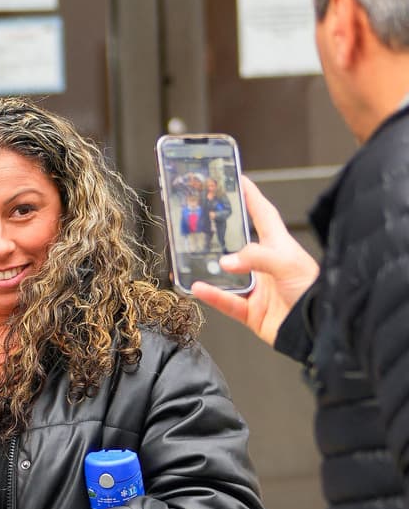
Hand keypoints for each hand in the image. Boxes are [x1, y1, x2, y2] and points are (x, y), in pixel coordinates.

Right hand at [190, 178, 318, 346]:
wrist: (315, 328)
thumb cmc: (312, 290)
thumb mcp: (287, 263)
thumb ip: (256, 258)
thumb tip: (226, 261)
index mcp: (279, 246)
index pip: (262, 214)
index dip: (251, 196)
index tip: (238, 180)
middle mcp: (266, 265)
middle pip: (238, 245)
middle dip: (221, 234)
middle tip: (202, 221)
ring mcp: (257, 288)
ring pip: (227, 276)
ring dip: (209, 270)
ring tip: (191, 260)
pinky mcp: (251, 312)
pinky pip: (226, 302)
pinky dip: (212, 296)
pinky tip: (199, 287)